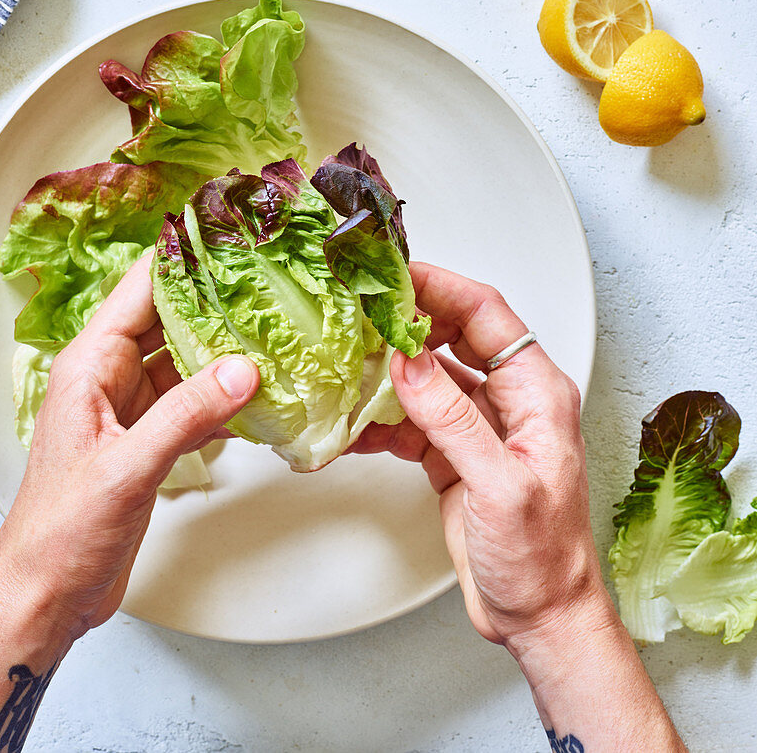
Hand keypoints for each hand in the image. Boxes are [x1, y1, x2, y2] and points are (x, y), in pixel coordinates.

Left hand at [0, 257, 258, 646]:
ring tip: (277, 335)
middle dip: (218, 302)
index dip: (184, 260)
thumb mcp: (126, 469)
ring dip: (227, 351)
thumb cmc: (60, 533)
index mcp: (89, 366)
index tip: (231, 241)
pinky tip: (260, 395)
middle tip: (271, 286)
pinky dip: (226, 397)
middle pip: (170, 319)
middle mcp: (110, 378)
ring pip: (186, 359)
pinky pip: (194, 401)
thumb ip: (185, 416)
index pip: (140, 289)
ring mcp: (132, 408)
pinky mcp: (149, 439)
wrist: (47, 595)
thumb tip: (241, 370)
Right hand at [352, 261, 607, 650]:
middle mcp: (509, 401)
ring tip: (346, 363)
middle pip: (453, 335)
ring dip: (387, 371)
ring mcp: (480, 427)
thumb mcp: (500, 486)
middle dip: (406, 321)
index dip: (441, 287)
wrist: (540, 615)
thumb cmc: (544, 558)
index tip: (395, 275)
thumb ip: (454, 420)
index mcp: (537, 393)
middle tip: (360, 311)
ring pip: (427, 376)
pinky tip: (352, 423)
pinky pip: (412, 420)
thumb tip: (410, 364)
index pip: (487, 314)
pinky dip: (380, 419)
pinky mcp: (455, 454)